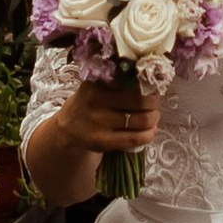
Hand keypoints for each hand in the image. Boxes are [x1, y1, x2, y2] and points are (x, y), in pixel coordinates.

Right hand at [29, 73, 160, 207]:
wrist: (67, 128)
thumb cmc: (89, 104)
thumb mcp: (96, 86)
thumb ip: (118, 82)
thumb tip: (153, 87)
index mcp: (97, 84)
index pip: (131, 81)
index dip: (148, 85)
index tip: (153, 86)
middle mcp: (97, 101)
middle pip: (140, 100)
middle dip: (154, 103)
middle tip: (155, 103)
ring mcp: (99, 122)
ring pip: (140, 120)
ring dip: (153, 119)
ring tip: (153, 118)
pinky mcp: (102, 141)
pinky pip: (133, 138)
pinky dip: (148, 135)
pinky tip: (150, 133)